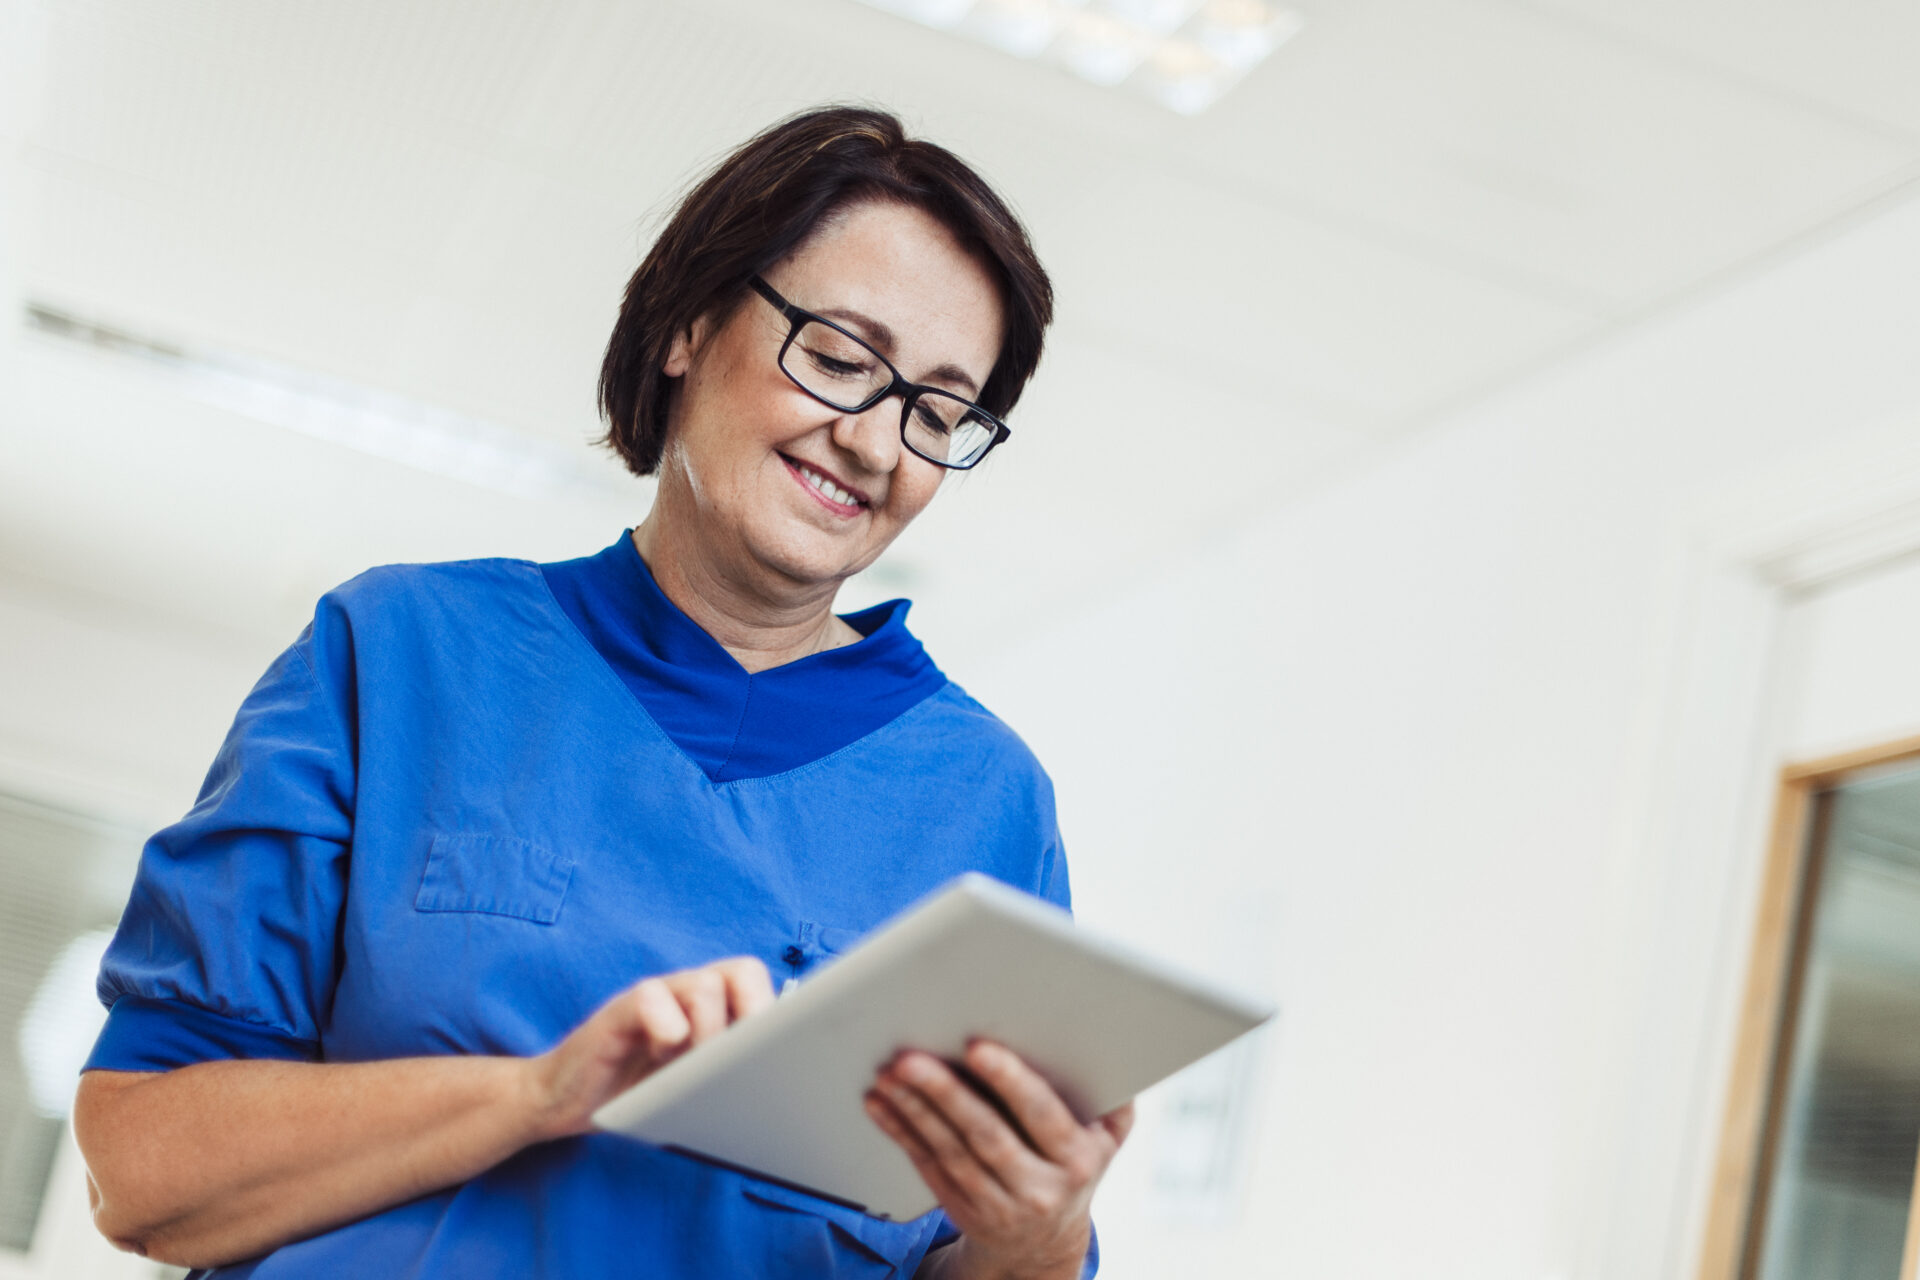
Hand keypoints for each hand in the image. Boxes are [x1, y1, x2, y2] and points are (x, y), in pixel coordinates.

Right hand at [525, 957, 774, 1140]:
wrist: (563, 1101)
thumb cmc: (635, 1094)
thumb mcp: (692, 1086)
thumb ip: (728, 1071)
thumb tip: (780, 1085)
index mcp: (712, 1007)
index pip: (759, 984)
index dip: (779, 1013)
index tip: (784, 1055)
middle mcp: (686, 993)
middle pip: (743, 970)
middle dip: (753, 1017)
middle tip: (740, 1062)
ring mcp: (653, 998)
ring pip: (705, 985)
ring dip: (709, 1033)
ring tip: (690, 1068)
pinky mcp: (617, 1012)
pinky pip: (651, 998)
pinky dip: (666, 1031)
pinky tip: (656, 1059)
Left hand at [865, 1041, 1133, 1279]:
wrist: (1045, 1241)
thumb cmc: (1073, 1165)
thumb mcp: (1107, 1140)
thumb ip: (1113, 1098)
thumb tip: (1110, 1044)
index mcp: (1076, 1159)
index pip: (1041, 1115)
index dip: (1009, 1081)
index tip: (977, 1048)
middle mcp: (1038, 1187)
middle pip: (985, 1135)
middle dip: (946, 1093)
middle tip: (912, 1058)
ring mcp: (996, 1202)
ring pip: (949, 1152)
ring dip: (914, 1110)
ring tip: (888, 1074)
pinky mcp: (960, 1206)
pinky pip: (926, 1165)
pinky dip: (900, 1131)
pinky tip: (880, 1103)